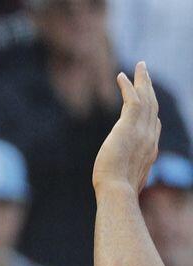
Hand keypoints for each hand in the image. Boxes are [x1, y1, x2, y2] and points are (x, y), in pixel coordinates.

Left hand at [93, 62, 160, 193]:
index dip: (153, 113)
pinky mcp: (129, 126)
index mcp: (150, 150)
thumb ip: (127, 177)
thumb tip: (121, 188)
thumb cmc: (117, 192)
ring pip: (146, 98)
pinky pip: (132, 99)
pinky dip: (127, 86)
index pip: (154, 127)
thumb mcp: (126, 183)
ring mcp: (142, 130)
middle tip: (146, 74)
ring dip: (143, 80)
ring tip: (139, 66)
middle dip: (150, 88)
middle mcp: (150, 137)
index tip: (148, 103)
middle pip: (154, 107)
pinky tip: (121, 76)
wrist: (117, 190)